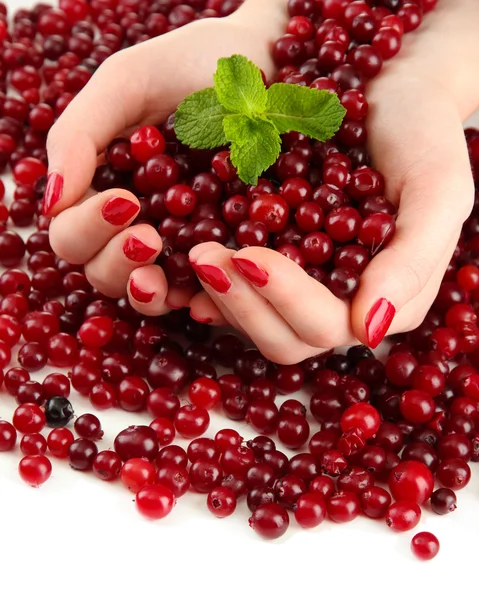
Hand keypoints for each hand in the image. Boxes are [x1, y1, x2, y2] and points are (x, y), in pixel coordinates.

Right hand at [46, 7, 285, 314]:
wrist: (265, 67)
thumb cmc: (192, 66)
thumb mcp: (127, 84)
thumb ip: (79, 136)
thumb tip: (52, 202)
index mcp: (102, 187)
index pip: (71, 232)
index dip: (85, 230)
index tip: (123, 201)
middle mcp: (135, 223)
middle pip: (101, 272)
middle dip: (116, 263)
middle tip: (147, 238)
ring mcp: (179, 244)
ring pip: (146, 293)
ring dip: (147, 290)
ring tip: (166, 262)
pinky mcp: (223, 253)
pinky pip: (204, 291)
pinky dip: (201, 297)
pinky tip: (209, 284)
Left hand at [189, 0, 477, 362]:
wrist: (393, 97)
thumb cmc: (423, 139)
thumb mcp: (437, 191)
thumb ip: (413, 261)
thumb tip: (367, 330)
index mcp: (387, 302)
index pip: (328, 324)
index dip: (286, 297)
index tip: (249, 255)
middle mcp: (345, 306)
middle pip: (286, 337)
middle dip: (243, 302)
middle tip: (206, 258)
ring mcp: (312, 290)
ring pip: (258, 324)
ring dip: (224, 296)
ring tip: (197, 254)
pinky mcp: (284, 268)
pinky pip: (244, 295)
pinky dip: (216, 286)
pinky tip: (189, 265)